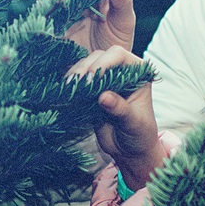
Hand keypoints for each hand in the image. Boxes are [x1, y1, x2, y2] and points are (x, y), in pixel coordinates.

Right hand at [67, 46, 166, 189]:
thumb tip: (103, 97)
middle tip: (77, 84)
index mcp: (138, 72)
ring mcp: (105, 79)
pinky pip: (78, 80)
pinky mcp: (91, 90)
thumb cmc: (140, 135)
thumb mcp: (134, 123)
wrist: (129, 150)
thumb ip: (121, 109)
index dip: (104, 62)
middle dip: (86, 68)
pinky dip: (70, 84)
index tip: (92, 78)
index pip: (119, 55)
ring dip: (75, 75)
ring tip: (69, 88)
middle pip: (99, 57)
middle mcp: (121, 71)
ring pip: (86, 66)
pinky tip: (65, 91)